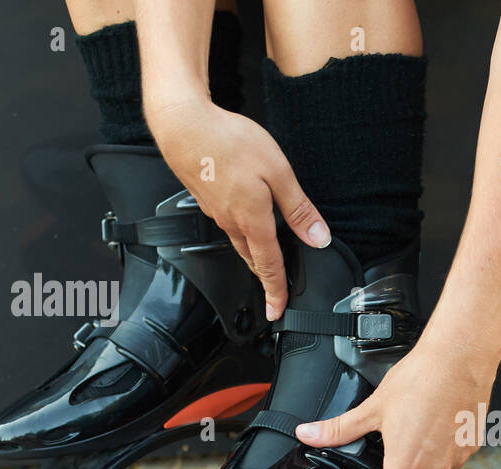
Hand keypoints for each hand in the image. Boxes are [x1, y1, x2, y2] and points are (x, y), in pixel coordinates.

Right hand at [145, 96, 331, 318]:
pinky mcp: (207, 199)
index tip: (278, 311)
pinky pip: (228, 227)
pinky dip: (241, 237)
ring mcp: (216, 212)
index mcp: (252, 220)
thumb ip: (298, 208)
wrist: (183, 124)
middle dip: (265, 280)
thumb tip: (318, 237)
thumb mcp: (277, 172)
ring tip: (265, 267)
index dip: (276, 292)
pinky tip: (246, 228)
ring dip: (253, 259)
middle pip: (253, 260)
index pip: (269, 266)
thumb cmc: (228, 142)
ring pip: (239, 244)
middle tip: (274, 297)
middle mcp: (231, 222)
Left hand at [294, 330, 496, 468]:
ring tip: (411, 456)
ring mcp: (455, 462)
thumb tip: (309, 434)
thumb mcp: (373, 407)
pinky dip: (441, 466)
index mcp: (406, 467)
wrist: (459, 359)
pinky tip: (432, 440)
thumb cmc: (420, 380)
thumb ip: (340, 429)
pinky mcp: (470, 449)